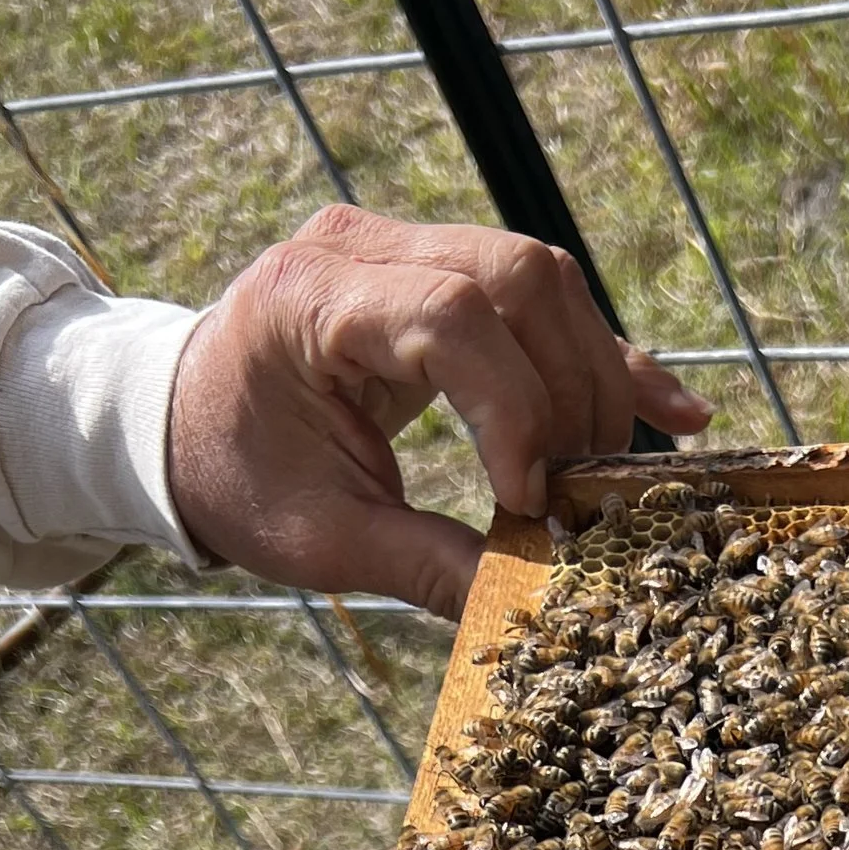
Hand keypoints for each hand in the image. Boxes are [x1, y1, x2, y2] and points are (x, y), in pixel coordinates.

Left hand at [165, 205, 712, 615]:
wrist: (178, 421)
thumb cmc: (236, 476)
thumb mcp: (324, 538)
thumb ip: (429, 564)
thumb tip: (537, 606)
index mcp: (312, 300)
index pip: (453, 318)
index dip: (515, 409)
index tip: (530, 500)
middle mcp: (362, 246)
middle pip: (518, 278)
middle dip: (570, 390)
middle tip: (583, 492)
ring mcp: (402, 243)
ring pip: (543, 278)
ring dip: (594, 376)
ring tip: (614, 469)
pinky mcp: (437, 266)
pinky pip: (538, 299)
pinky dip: (600, 359)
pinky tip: (669, 410)